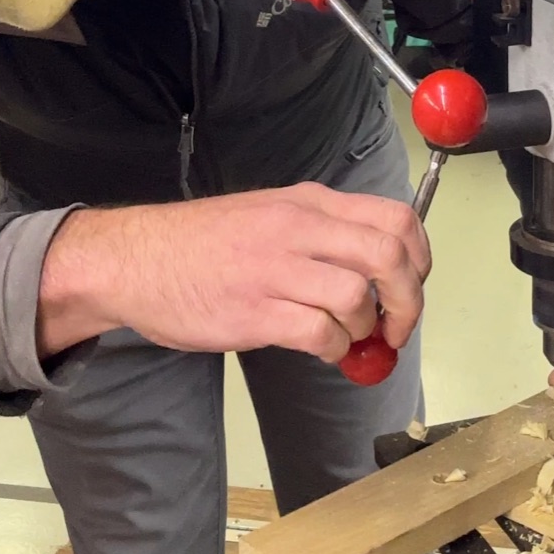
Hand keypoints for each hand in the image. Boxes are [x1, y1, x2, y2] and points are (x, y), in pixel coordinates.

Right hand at [37, 183, 429, 363]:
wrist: (133, 260)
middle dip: (408, 300)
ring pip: (357, 298)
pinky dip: (336, 350)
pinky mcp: (254, 312)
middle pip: (388, 256)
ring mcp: (275, 270)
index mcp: (308, 203)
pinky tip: (324, 350)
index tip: (413, 284)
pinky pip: (321, 334)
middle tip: (397, 327)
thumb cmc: (200, 244)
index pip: (395, 218)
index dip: (420, 257)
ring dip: (366, 329)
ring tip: (350, 338)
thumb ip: (322, 234)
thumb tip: (376, 271)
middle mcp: (298, 228)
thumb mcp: (270, 214)